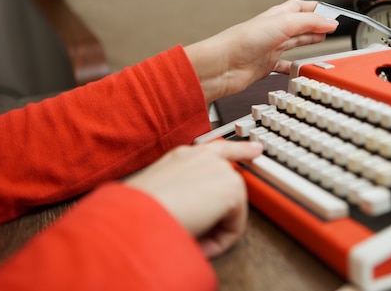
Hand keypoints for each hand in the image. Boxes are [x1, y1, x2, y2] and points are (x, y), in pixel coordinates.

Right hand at [124, 141, 262, 257]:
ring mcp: (219, 169)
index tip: (256, 149)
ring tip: (188, 238)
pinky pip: (234, 227)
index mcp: (181, 157)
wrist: (136, 214)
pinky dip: (219, 241)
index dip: (241, 149)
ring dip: (213, 230)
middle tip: (200, 232)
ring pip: (229, 210)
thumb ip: (178, 195)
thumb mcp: (157, 196)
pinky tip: (199, 243)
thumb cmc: (134, 210)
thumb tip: (189, 214)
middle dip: (221, 213)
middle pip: (232, 180)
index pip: (217, 150)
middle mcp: (203, 157)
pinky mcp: (232, 188)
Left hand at [184, 0, 337, 103]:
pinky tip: (300, 69)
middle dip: (315, 25)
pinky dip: (294, 67)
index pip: (300, 7)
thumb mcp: (283, 24)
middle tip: (331, 27)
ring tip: (321, 41)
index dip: (316, 9)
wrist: (222, 66)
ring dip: (307, 42)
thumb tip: (330, 22)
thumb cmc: (242, 41)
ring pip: (293, 43)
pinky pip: (284, 66)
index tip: (332, 13)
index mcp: (276, 16)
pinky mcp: (265, 66)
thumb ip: (309, 23)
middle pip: (299, 25)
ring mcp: (269, 49)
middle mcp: (272, 31)